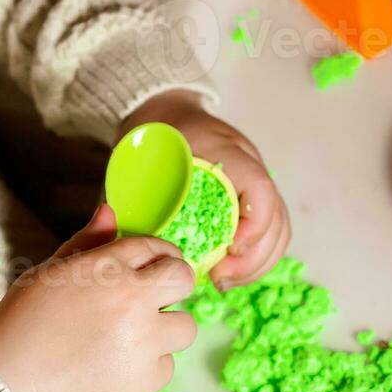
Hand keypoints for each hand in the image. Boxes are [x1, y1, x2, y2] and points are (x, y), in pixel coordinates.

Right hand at [0, 203, 197, 391]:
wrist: (14, 386)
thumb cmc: (24, 325)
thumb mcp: (49, 273)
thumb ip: (87, 243)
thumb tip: (109, 212)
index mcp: (106, 267)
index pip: (153, 246)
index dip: (157, 255)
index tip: (153, 267)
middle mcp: (131, 299)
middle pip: (183, 279)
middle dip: (174, 284)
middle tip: (156, 298)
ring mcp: (143, 340)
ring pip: (185, 326)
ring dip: (165, 330)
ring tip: (132, 339)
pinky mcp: (147, 378)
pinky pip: (167, 365)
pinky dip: (148, 366)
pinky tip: (116, 366)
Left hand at [116, 90, 290, 289]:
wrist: (165, 111)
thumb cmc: (151, 134)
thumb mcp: (138, 155)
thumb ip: (129, 189)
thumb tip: (111, 228)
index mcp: (224, 151)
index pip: (259, 189)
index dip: (253, 227)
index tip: (228, 252)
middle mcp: (249, 164)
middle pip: (275, 218)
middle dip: (253, 258)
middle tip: (220, 278)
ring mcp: (256, 179)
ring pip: (279, 228)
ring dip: (258, 262)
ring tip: (224, 280)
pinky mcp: (253, 195)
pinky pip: (271, 229)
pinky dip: (257, 255)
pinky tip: (231, 270)